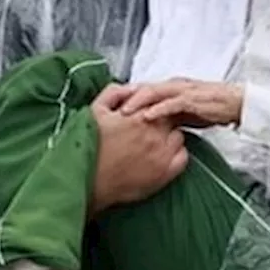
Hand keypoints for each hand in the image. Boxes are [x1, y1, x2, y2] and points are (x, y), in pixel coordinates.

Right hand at [89, 83, 188, 215]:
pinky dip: (176, 154)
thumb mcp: (95, 111)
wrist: (86, 180)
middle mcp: (154, 134)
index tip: (148, 113)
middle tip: (149, 128)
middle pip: (172, 118)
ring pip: (179, 137)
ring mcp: (161, 155)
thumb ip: (115, 93)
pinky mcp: (164, 174)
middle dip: (162, 120)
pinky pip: (183, 157)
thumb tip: (134, 88)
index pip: (160, 103)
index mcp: (138, 117)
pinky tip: (162, 156)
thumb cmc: (89, 147)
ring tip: (154, 143)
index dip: (155, 107)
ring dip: (170, 137)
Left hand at [119, 79, 244, 127]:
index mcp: (170, 88)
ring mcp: (182, 91)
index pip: (142, 91)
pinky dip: (158, 109)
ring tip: (123, 113)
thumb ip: (167, 115)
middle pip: (143, 88)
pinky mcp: (193, 98)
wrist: (236, 104)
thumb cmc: (211, 108)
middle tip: (107, 110)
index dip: (125, 99)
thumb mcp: (184, 112)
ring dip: (137, 102)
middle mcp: (173, 86)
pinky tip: (147, 116)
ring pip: (154, 92)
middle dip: (124, 98)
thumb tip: (150, 127)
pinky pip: (172, 103)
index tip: (109, 110)